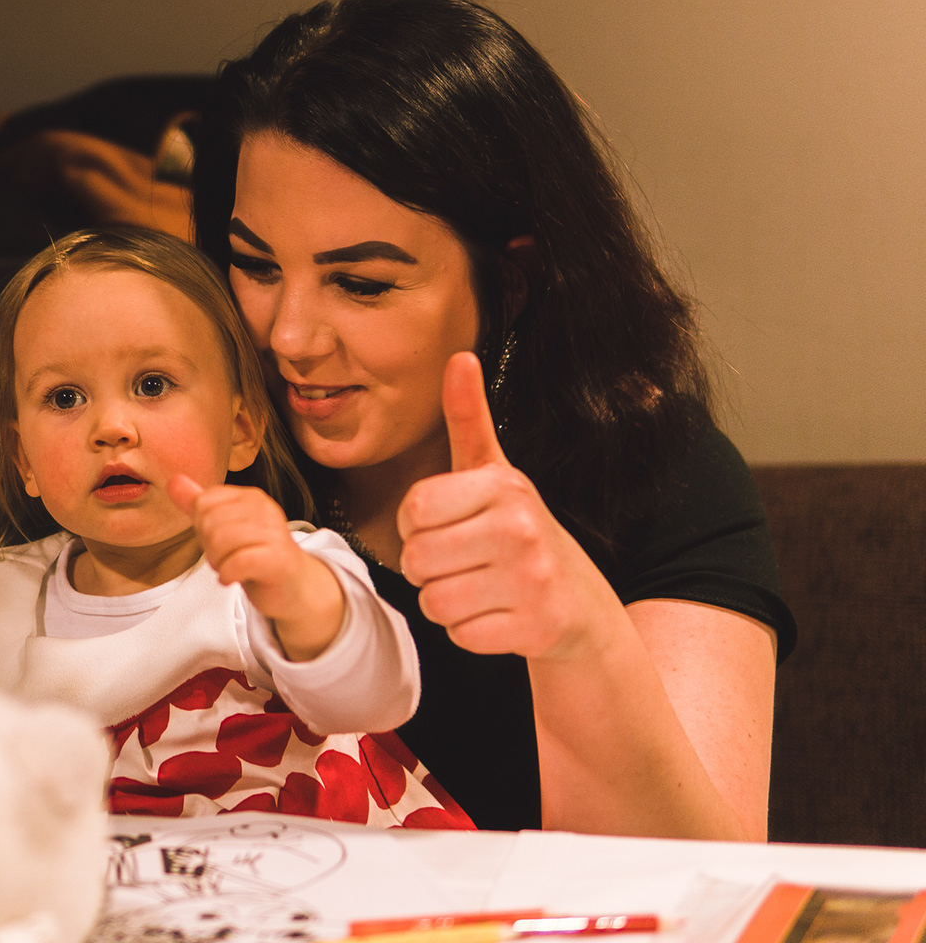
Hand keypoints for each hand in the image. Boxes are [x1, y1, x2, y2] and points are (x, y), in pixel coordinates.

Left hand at [171, 473, 343, 659]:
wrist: (292, 587)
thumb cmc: (255, 555)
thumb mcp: (223, 526)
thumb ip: (198, 504)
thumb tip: (173, 480)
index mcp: (250, 496)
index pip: (204, 502)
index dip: (201, 526)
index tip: (219, 540)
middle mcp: (264, 509)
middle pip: (209, 522)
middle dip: (209, 547)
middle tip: (227, 557)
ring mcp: (274, 533)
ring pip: (220, 541)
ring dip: (218, 563)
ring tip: (231, 567)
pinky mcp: (278, 559)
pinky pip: (237, 562)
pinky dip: (227, 575)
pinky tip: (234, 578)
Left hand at [396, 351, 620, 660]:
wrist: (579, 603)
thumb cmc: (518, 532)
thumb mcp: (494, 474)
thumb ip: (468, 418)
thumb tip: (459, 356)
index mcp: (504, 485)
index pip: (413, 510)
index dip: (416, 526)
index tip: (446, 526)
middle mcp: (521, 528)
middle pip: (416, 559)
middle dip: (428, 568)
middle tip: (464, 562)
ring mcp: (533, 581)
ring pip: (434, 602)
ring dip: (446, 602)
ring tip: (481, 586)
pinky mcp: (536, 628)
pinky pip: (459, 635)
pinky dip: (470, 632)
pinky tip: (499, 615)